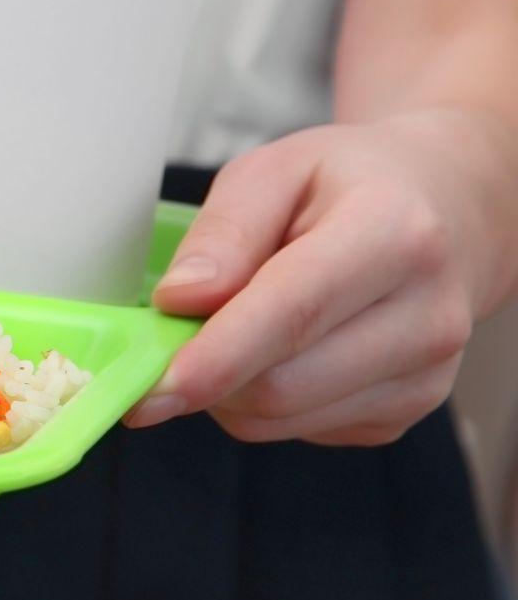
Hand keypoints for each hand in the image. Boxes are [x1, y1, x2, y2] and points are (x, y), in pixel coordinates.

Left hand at [127, 109, 517, 444]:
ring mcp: (426, 375)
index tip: (153, 384)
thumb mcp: (274, 170)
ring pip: (283, 417)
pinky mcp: (408, 410)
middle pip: (284, 384)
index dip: (217, 356)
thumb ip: (223, 232)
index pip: (293, 313)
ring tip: (233, 324)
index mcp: (394, 234)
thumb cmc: (349, 184)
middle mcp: (428, 315)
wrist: (447, 210)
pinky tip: (280, 347)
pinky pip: (301, 429)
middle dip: (206, 371)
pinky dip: (264, 400)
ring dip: (228, 388)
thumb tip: (180, 299)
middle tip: (166, 333)